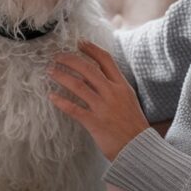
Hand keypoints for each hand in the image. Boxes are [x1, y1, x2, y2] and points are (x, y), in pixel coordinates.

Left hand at [48, 41, 149, 161]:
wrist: (139, 148)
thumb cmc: (133, 125)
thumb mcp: (128, 100)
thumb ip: (113, 87)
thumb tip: (94, 76)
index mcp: (122, 86)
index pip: (106, 60)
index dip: (91, 49)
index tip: (79, 42)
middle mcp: (112, 93)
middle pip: (88, 69)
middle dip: (70, 59)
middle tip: (57, 56)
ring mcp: (103, 107)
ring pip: (78, 85)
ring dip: (61, 76)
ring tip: (51, 71)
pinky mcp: (94, 122)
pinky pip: (74, 108)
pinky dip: (61, 101)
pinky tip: (52, 96)